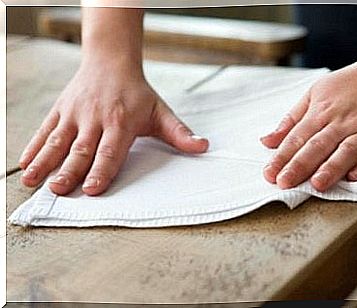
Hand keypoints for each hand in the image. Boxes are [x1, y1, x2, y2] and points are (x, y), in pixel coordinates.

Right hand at [19, 59, 208, 195]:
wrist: (111, 62)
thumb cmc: (138, 93)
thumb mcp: (161, 112)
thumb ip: (180, 133)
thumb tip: (203, 147)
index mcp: (121, 122)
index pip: (110, 151)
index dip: (101, 170)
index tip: (92, 189)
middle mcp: (96, 119)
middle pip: (81, 149)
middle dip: (70, 171)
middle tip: (59, 190)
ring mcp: (75, 114)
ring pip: (58, 141)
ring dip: (46, 161)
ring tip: (33, 180)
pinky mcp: (60, 110)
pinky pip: (45, 130)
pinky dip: (34, 147)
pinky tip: (26, 164)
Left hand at [260, 57, 356, 191]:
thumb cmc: (355, 84)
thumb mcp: (318, 92)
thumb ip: (292, 119)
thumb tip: (266, 142)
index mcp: (324, 109)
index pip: (298, 137)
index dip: (282, 156)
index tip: (269, 174)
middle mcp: (346, 120)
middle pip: (319, 145)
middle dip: (299, 165)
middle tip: (284, 183)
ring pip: (348, 150)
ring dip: (332, 167)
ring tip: (316, 184)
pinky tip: (355, 176)